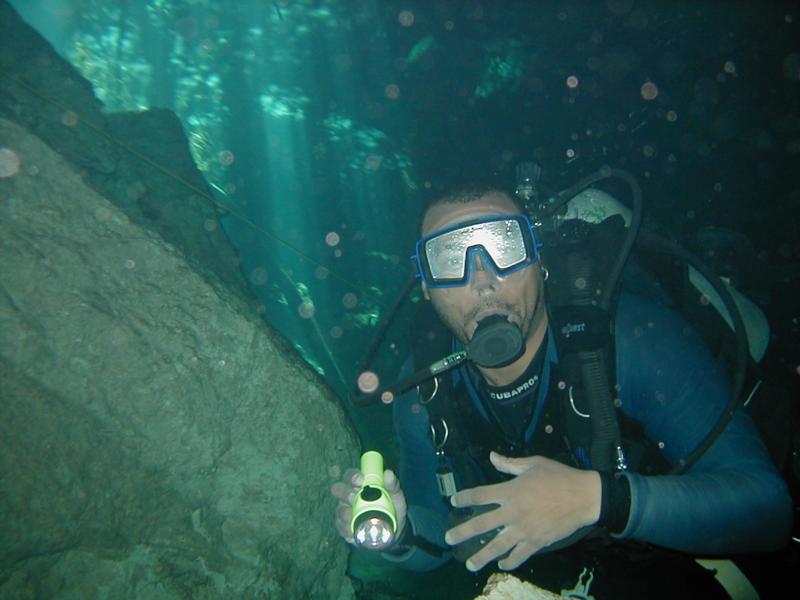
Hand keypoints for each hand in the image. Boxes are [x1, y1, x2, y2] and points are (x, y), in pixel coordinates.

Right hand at [331, 467, 406, 545]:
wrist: (393, 531)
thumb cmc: (392, 508)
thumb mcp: (396, 496)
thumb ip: (393, 485)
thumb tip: (388, 473)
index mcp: (360, 484)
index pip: (350, 475)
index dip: (352, 476)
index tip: (360, 480)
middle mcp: (349, 496)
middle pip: (338, 489)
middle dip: (344, 492)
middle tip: (353, 496)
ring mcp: (345, 511)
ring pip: (339, 509)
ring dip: (345, 511)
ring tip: (354, 514)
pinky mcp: (344, 527)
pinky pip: (340, 526)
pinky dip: (346, 527)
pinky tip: (353, 529)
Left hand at [444, 452, 600, 570]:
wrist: (584, 497)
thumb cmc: (559, 476)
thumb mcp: (534, 463)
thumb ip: (510, 463)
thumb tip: (492, 456)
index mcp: (510, 491)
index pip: (480, 495)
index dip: (465, 498)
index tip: (454, 501)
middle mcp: (512, 512)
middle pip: (481, 524)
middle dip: (463, 532)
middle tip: (449, 539)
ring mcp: (524, 530)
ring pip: (497, 546)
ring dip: (481, 556)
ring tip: (469, 564)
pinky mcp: (537, 542)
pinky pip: (519, 555)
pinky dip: (510, 561)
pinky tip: (502, 564)